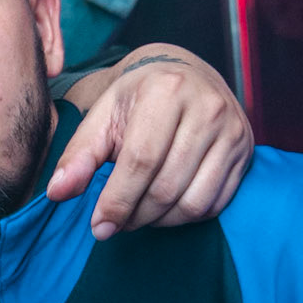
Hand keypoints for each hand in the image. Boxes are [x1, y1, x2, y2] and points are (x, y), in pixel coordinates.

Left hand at [50, 45, 254, 232]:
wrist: (184, 76)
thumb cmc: (137, 99)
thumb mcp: (102, 117)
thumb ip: (79, 155)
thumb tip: (57, 194)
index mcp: (166, 90)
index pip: (141, 161)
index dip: (117, 201)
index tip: (99, 226)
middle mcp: (207, 107)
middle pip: (167, 187)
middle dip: (136, 215)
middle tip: (117, 222)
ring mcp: (232, 130)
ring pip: (193, 202)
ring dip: (160, 221)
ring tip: (139, 214)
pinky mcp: (245, 151)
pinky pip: (214, 204)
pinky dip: (185, 217)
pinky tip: (165, 207)